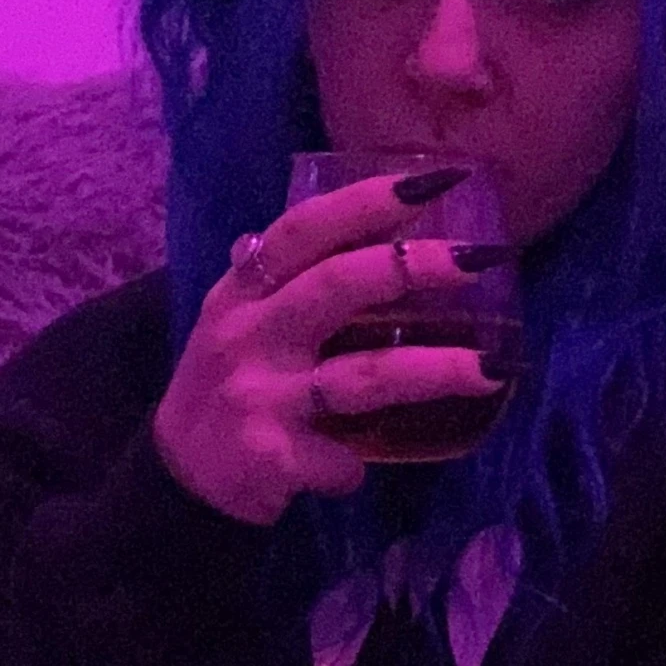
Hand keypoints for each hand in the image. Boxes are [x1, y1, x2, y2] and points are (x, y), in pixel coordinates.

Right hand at [153, 175, 499, 526]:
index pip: (304, 229)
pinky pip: (339, 458)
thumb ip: (283, 280)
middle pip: (337, 285)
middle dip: (413, 268)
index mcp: (243, 292)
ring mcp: (259, 394)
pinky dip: (353, 468)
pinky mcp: (270, 455)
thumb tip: (344, 223)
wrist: (173, 483)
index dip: (367, 201)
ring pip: (362, 376)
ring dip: (434, 372)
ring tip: (493, 371)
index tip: (435, 182)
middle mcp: (249, 333)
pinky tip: (355, 473)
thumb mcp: (234, 324)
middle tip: (477, 262)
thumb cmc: (221, 393)